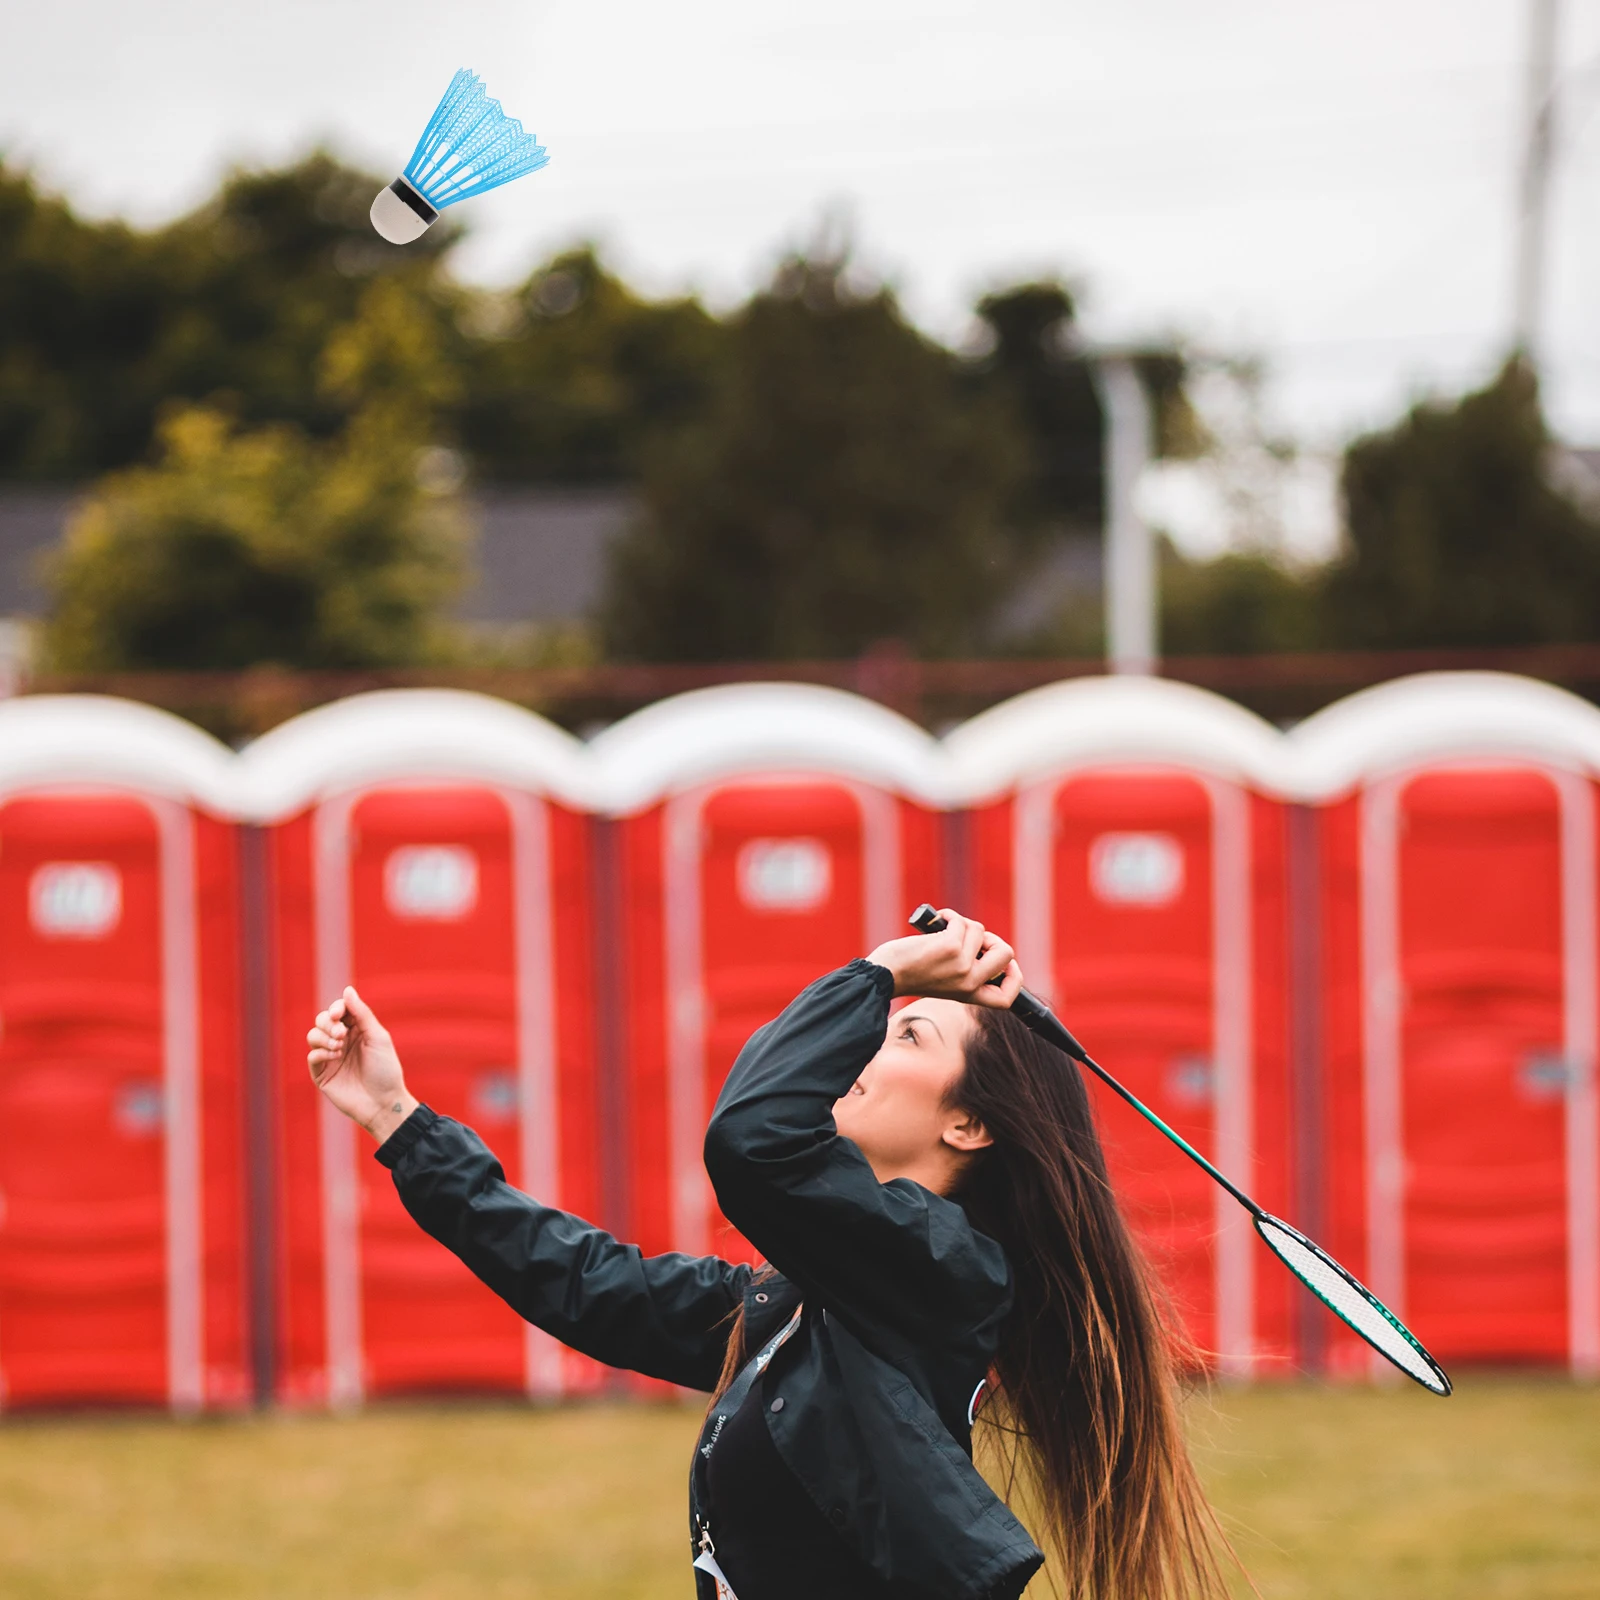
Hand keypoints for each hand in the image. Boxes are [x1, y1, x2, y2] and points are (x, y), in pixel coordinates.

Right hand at [307, 986, 417, 1143]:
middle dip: (328, 1023)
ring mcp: (331, 1057)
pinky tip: (335, 1056)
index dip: (335, 1008)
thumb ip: (361, 1013)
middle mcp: (342, 1041)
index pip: (339, 1010)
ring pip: (313, 1035)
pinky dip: (321, 1052)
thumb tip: (347, 989)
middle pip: (322, 1020)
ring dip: (324, 1037)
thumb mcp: (377, 1036)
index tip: (337, 1014)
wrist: (384, 1102)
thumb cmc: (385, 1070)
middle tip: (341, 1035)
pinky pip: (312, 1056)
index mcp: (357, 1030)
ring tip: (339, 1046)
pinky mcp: (322, 1074)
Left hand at [868, 908, 1022, 1008]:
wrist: (885, 974)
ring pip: (980, 931)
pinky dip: (949, 916)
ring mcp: (962, 966)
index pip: (1007, 999)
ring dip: (962, 924)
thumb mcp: (945, 981)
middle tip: (973, 937)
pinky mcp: (951, 947)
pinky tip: (936, 922)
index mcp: (969, 994)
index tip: (1007, 964)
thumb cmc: (911, 973)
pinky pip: (962, 922)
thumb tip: (982, 940)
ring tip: (943, 930)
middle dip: (993, 938)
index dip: (1014, 978)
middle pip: (1006, 954)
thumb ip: (965, 970)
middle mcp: (970, 982)